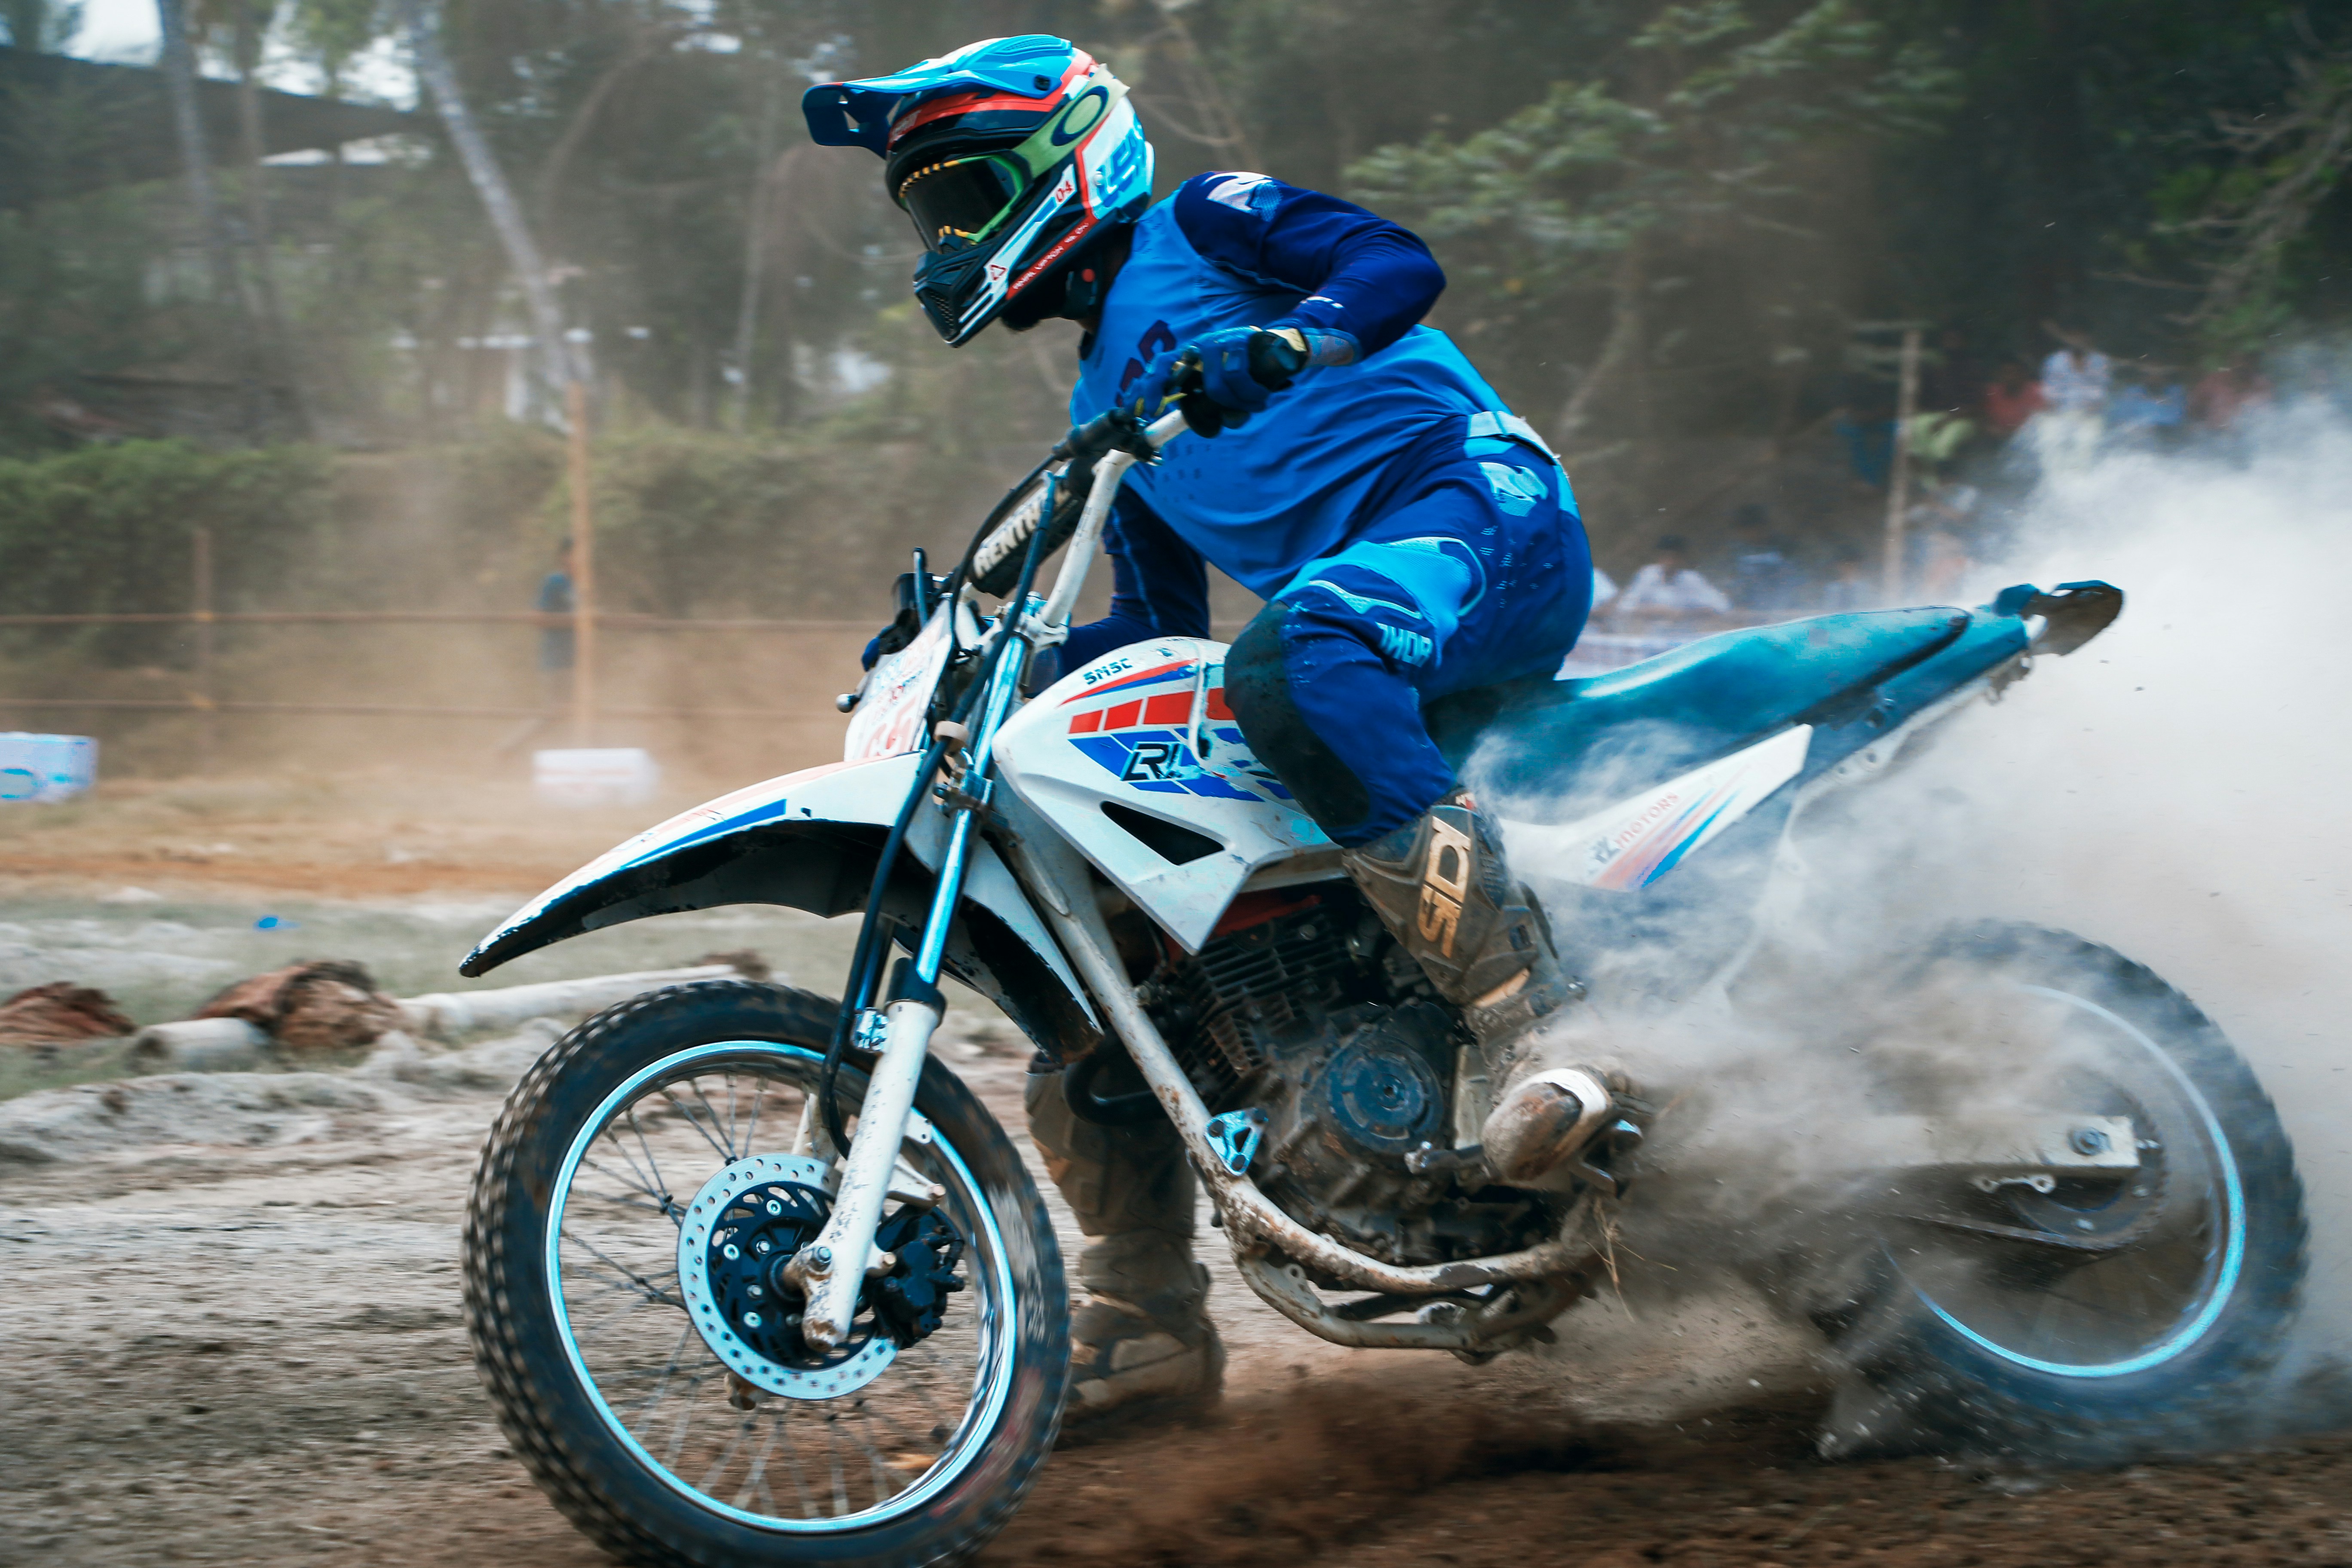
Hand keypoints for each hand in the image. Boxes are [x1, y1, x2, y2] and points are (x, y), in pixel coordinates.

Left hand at [1131, 327, 1311, 436]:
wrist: (1280, 348)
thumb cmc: (1248, 372)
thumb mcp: (1226, 394)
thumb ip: (1217, 408)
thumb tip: (1222, 423)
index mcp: (1189, 361)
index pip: (1157, 370)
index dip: (1142, 390)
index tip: (1132, 412)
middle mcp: (1196, 348)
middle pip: (1163, 363)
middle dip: (1154, 388)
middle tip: (1154, 410)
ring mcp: (1215, 341)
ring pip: (1214, 384)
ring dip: (1236, 403)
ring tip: (1254, 405)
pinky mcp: (1237, 339)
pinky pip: (1238, 376)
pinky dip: (1251, 394)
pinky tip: (1260, 397)